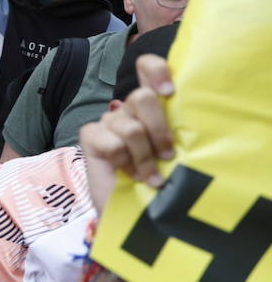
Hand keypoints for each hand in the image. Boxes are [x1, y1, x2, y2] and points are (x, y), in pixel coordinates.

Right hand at [78, 53, 175, 212]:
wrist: (133, 214)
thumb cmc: (160, 183)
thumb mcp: (176, 153)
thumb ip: (177, 131)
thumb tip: (191, 117)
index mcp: (151, 107)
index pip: (147, 67)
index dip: (157, 71)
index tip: (170, 93)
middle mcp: (128, 109)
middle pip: (142, 97)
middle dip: (159, 130)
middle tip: (168, 155)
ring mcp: (107, 122)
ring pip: (130, 126)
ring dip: (144, 156)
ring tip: (150, 176)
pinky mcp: (91, 137)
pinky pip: (110, 141)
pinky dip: (125, 162)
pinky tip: (130, 175)